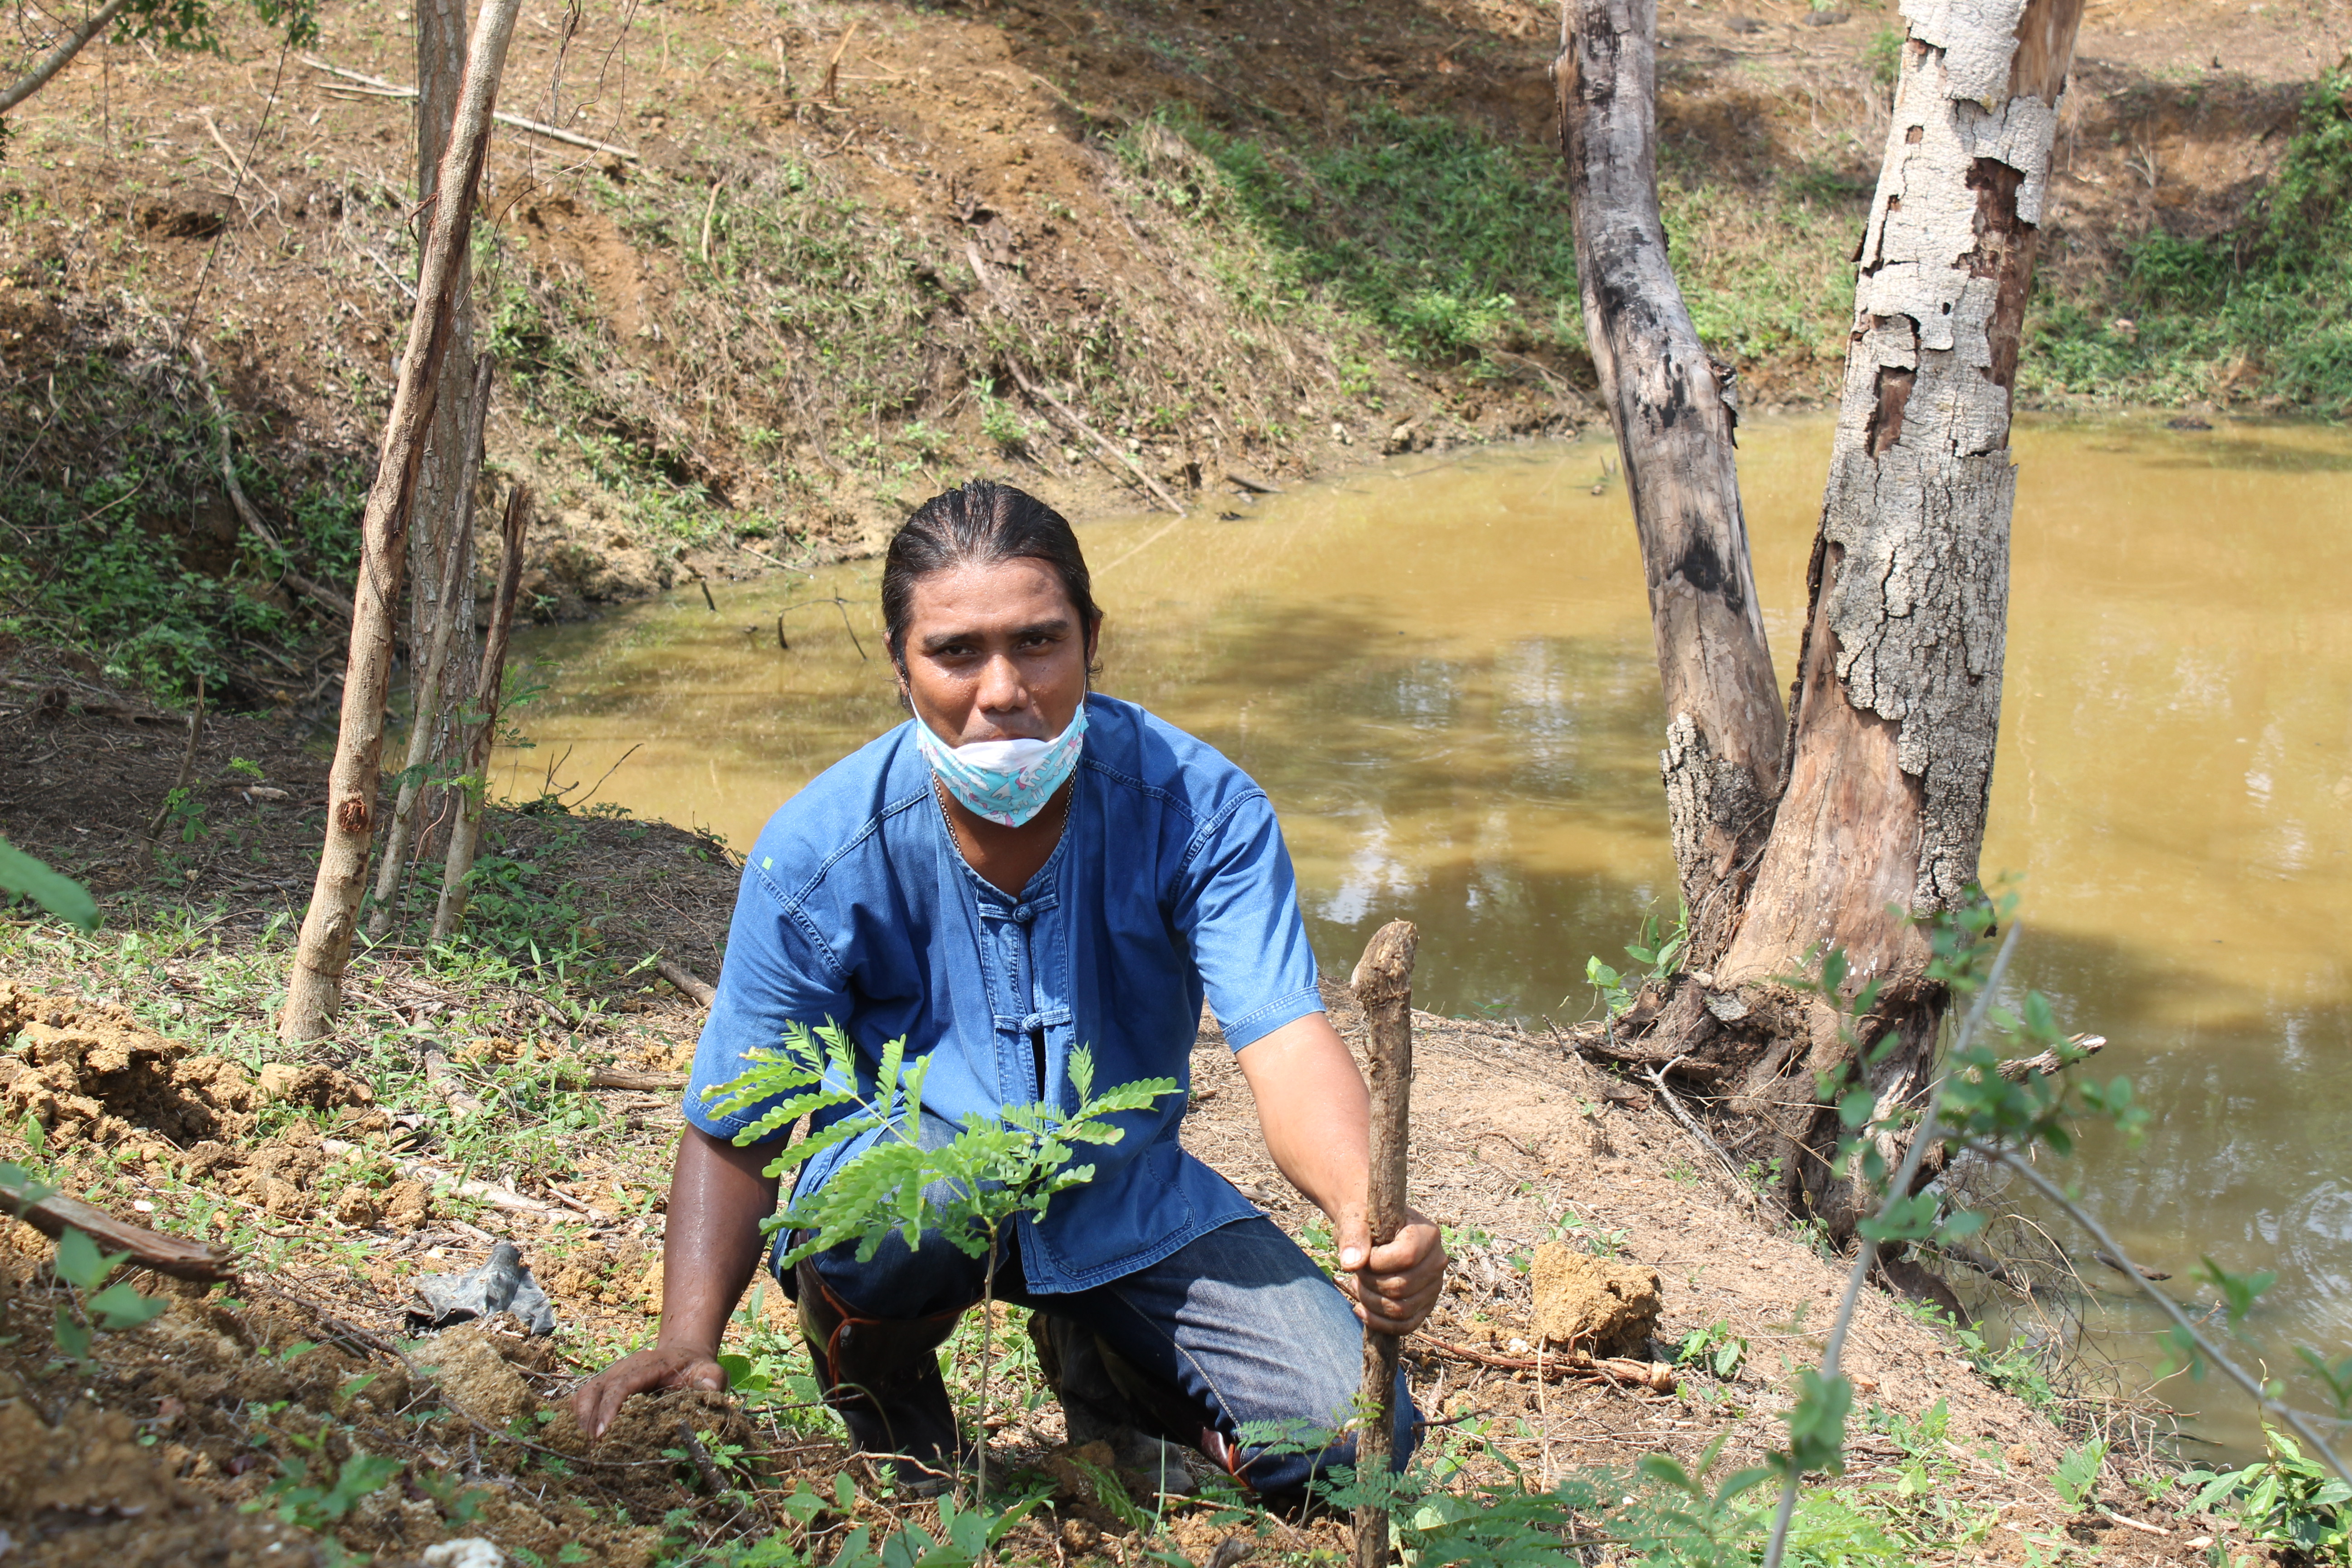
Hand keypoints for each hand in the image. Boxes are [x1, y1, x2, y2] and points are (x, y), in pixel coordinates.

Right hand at [570, 1344, 727, 1439]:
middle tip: (592, 1449)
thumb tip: (709, 1388)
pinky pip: (584, 1398)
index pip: (621, 1384)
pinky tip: (584, 1439)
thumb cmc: (694, 1369)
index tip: (602, 1433)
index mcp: (645, 1365)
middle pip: (595, 1390)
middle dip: (589, 1419)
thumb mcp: (708, 1370)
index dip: (609, 1407)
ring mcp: (611, 1376)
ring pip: (585, 1394)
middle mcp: (622, 1369)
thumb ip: (711, 1378)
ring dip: (581, 1419)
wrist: (682, 1356)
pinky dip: (580, 1416)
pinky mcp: (605, 1385)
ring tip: (586, 1448)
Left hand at [1335, 1203, 1446, 1336]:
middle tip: (1357, 1272)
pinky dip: (1380, 1323)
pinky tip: (1360, 1309)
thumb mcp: (1355, 1219)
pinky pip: (1406, 1325)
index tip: (1361, 1257)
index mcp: (1427, 1233)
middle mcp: (1437, 1261)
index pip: (1405, 1257)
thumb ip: (1352, 1236)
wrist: (1372, 1228)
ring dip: (1370, 1302)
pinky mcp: (1425, 1305)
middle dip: (1369, 1283)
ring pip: (1401, 1309)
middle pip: (1401, 1287)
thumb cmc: (1365, 1220)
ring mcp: (1434, 1285)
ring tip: (1357, 1284)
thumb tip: (1351, 1263)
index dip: (1376, 1263)